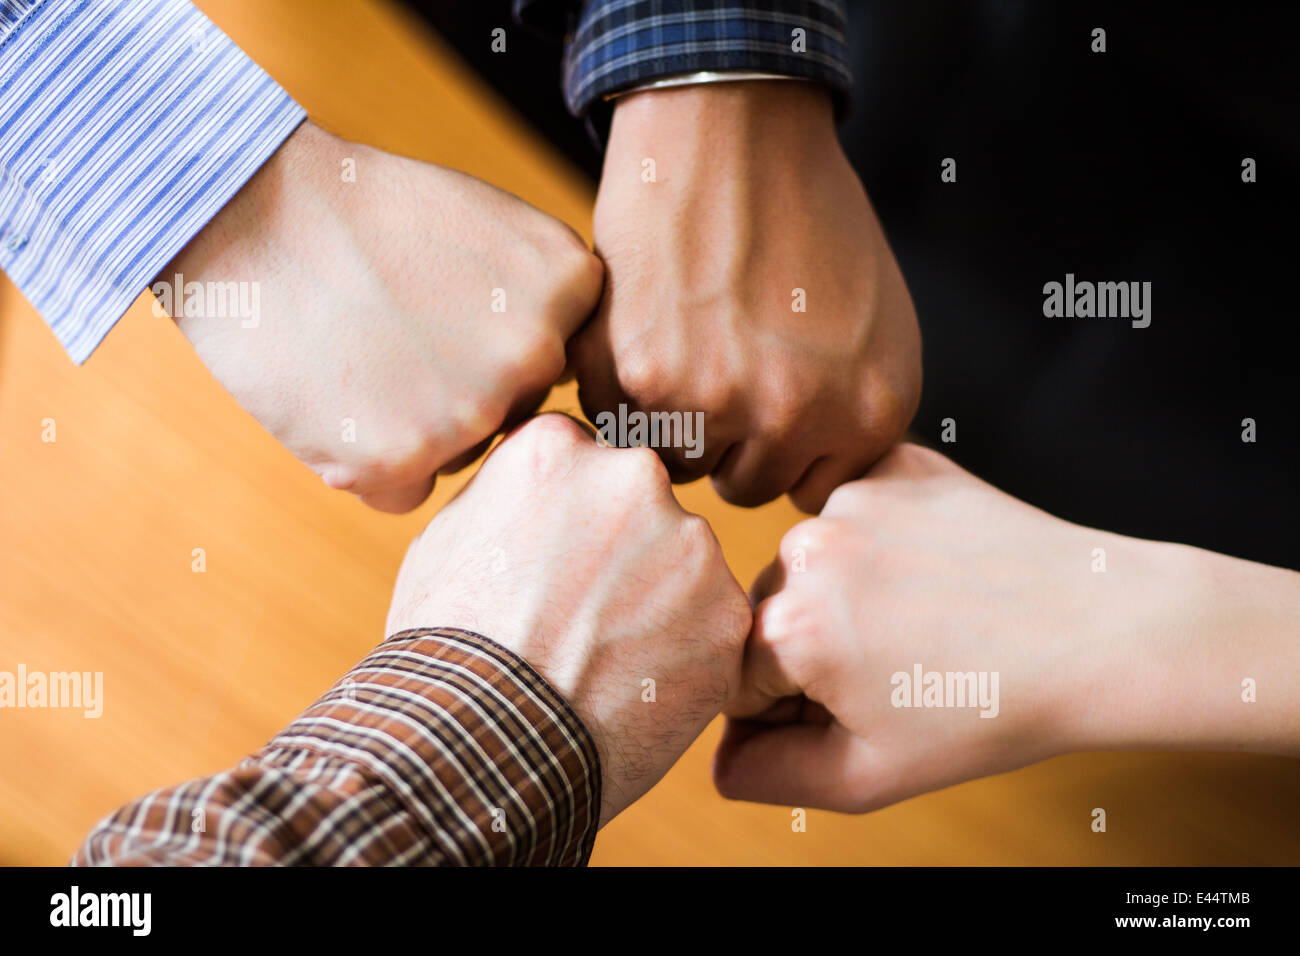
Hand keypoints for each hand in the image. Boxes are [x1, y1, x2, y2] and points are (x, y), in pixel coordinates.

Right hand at [161, 121, 602, 512]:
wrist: (250, 212)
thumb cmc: (365, 211)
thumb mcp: (492, 223)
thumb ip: (543, 295)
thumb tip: (568, 367)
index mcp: (570, 286)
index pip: (554, 356)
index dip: (494, 342)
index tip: (444, 307)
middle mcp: (536, 354)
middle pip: (512, 409)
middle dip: (460, 388)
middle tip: (394, 333)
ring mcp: (473, 411)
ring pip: (460, 452)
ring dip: (415, 427)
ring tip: (358, 352)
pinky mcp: (403, 459)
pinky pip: (405, 490)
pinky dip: (370, 462)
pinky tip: (336, 400)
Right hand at [387, 414, 751, 825]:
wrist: (481, 743)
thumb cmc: (446, 650)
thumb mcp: (447, 540)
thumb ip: (508, 496)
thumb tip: (538, 498)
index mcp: (557, 447)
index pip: (584, 463)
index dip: (568, 522)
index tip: (552, 568)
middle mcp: (633, 475)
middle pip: (641, 505)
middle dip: (621, 552)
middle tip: (579, 619)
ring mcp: (689, 543)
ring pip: (685, 564)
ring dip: (659, 602)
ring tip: (603, 663)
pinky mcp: (728, 612)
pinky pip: (714, 625)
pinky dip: (687, 656)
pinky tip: (636, 690)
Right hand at [572, 82, 920, 511]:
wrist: (736, 128)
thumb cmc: (809, 217)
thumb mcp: (877, 326)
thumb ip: (854, 414)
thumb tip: (810, 482)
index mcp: (871, 411)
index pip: (810, 489)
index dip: (782, 449)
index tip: (765, 402)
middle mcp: (798, 416)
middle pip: (744, 485)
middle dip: (727, 437)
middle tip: (717, 358)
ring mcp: (719, 402)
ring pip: (680, 463)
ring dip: (672, 418)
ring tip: (683, 339)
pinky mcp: (643, 376)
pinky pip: (620, 421)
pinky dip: (618, 383)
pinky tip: (644, 323)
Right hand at [714, 444, 1299, 812]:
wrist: (1101, 632)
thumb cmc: (992, 709)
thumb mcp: (868, 776)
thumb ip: (766, 776)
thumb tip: (720, 757)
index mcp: (788, 627)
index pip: (736, 679)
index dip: (784, 711)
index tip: (850, 714)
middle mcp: (806, 549)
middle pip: (770, 614)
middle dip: (813, 648)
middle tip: (897, 673)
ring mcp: (853, 498)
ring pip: (814, 562)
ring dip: (847, 593)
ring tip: (925, 622)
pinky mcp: (894, 465)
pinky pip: (858, 511)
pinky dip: (883, 542)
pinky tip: (935, 574)